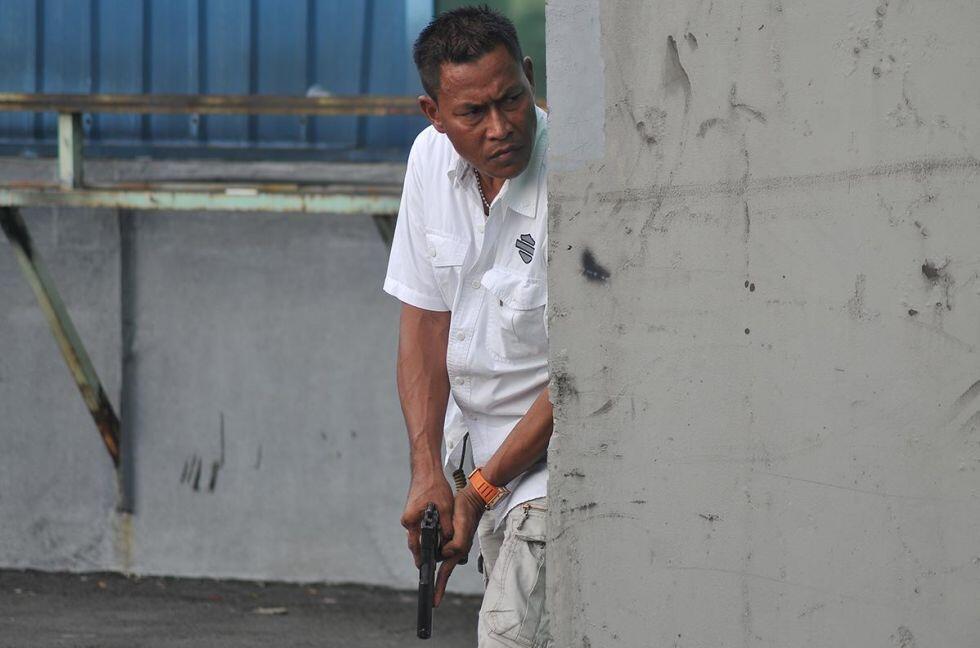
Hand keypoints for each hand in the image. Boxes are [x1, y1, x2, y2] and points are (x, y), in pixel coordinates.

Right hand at [401, 473, 453, 567]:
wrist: (426, 470)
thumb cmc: (434, 486)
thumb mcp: (444, 508)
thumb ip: (446, 527)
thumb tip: (449, 542)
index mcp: (411, 520)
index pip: (415, 545)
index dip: (420, 558)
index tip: (424, 569)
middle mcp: (408, 520)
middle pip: (416, 542)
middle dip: (424, 552)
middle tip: (432, 565)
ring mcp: (410, 516)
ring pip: (419, 534)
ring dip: (426, 542)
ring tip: (436, 553)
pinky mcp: (414, 512)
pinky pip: (420, 527)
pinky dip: (427, 533)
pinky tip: (436, 536)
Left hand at [434, 485, 485, 606]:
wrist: (472, 499)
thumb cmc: (467, 513)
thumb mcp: (462, 528)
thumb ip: (456, 544)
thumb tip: (445, 553)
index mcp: (457, 551)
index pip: (445, 573)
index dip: (439, 587)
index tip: (434, 603)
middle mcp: (455, 550)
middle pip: (439, 562)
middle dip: (433, 563)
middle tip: (431, 560)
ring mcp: (454, 543)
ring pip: (438, 552)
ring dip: (434, 548)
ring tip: (438, 535)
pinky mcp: (451, 536)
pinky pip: (441, 543)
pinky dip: (436, 540)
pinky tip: (436, 533)